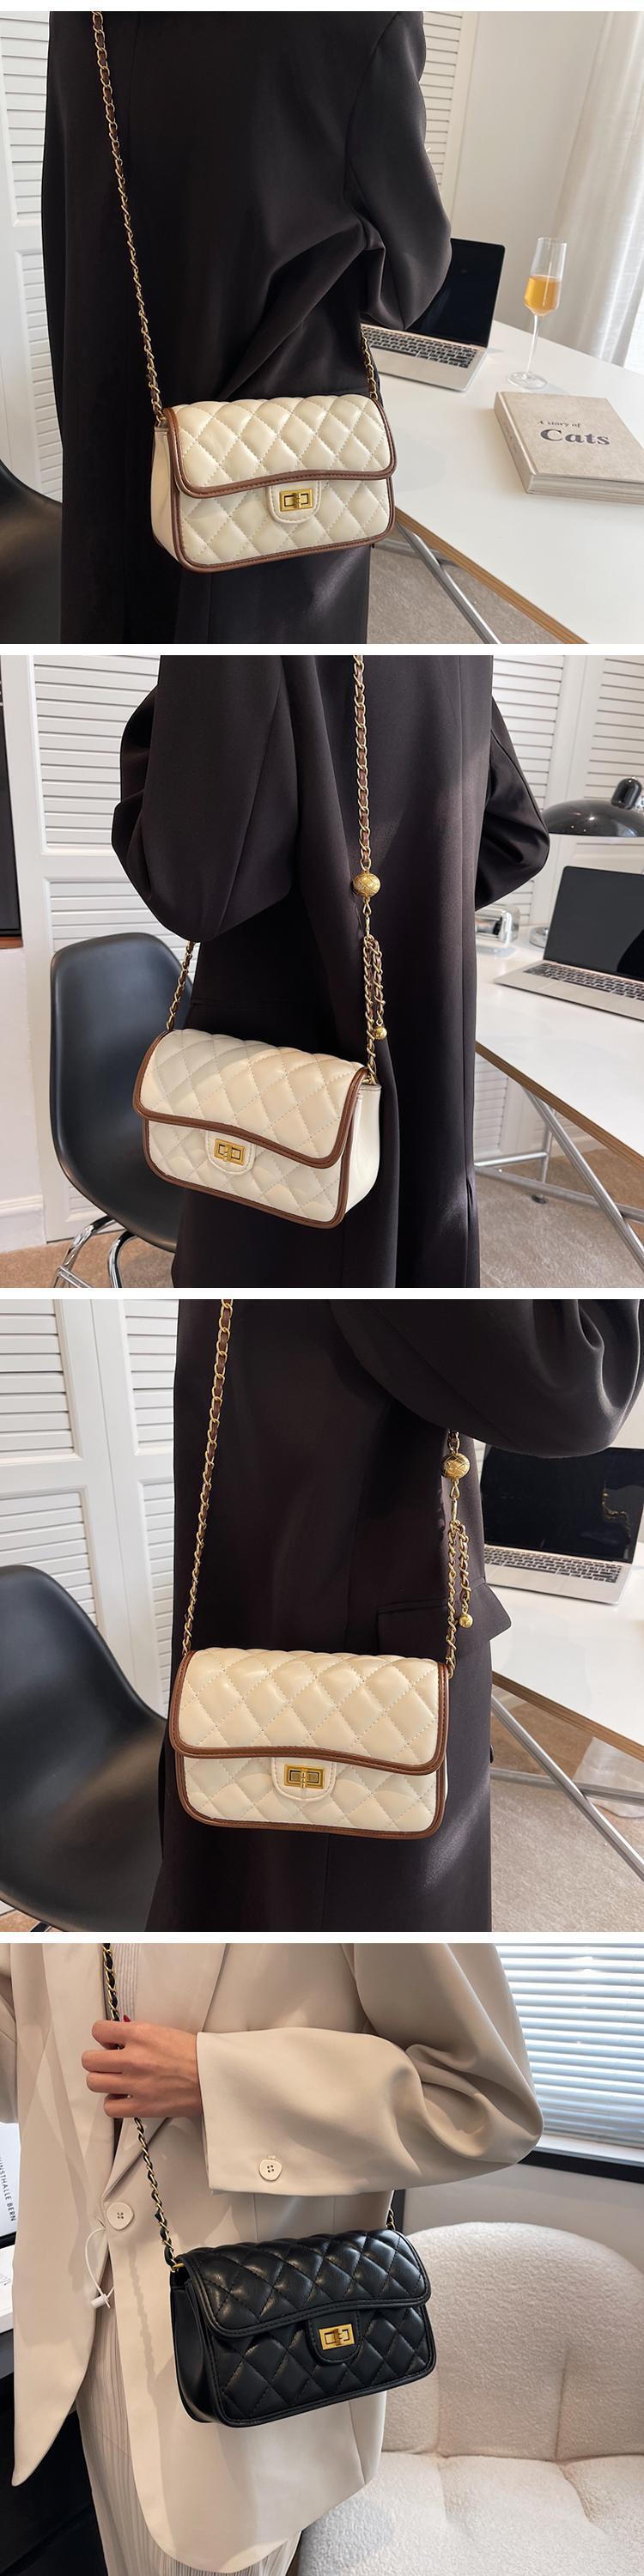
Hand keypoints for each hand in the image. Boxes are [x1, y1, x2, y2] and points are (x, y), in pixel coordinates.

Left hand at [82, 2021, 202, 2119]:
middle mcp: (133, 2058)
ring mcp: (135, 2084)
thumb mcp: (163, 2031)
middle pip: (89, 2060)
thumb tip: (118, 2039)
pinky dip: (113, 2103)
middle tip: (108, 2062)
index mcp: (140, 2034)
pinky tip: (123, 2097)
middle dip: (96, 2060)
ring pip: (94, 2082)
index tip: (109, 2042)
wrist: (213, 2076)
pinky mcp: (140, 2106)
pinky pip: (109, 2107)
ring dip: (102, 2080)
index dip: (102, 2037)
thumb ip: (137, 2035)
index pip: (99, 2030)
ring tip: (114, 2080)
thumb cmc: (194, 2054)